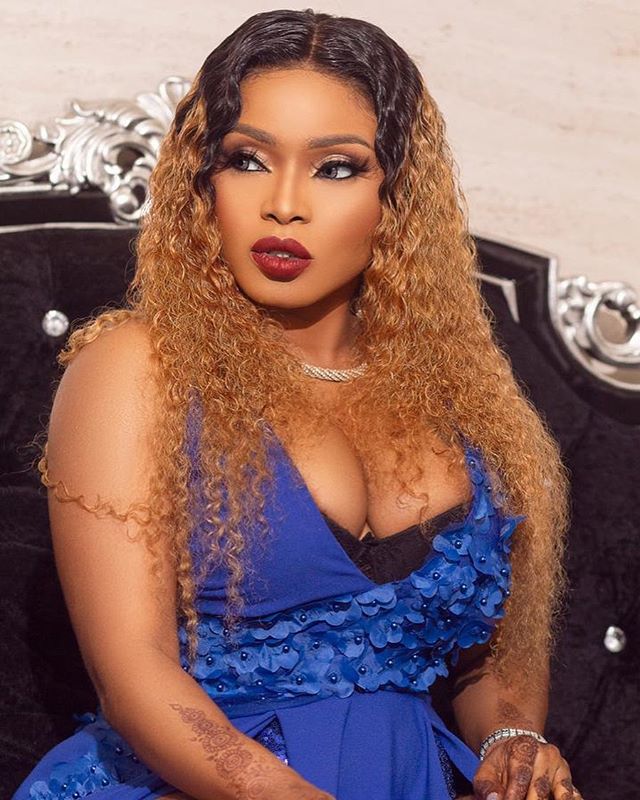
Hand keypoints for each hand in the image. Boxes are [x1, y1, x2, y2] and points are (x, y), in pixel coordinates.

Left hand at [469, 734, 583, 799]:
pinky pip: (575, 797)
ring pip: (561, 795)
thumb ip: (487, 786)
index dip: (514, 796)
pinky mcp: (571, 783)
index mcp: (525, 747)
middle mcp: (547, 754)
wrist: (519, 752)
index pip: (520, 775)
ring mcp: (562, 768)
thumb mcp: (487, 771)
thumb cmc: (500, 766)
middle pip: (540, 788)